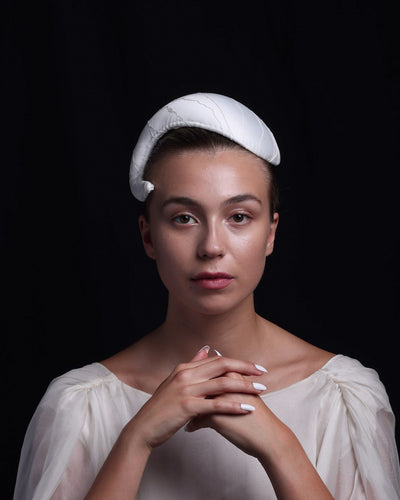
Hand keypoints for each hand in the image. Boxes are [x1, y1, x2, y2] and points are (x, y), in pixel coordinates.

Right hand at [126, 347, 267, 450]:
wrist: (144, 428)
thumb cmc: (161, 408)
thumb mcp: (174, 382)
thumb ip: (192, 365)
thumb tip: (206, 349)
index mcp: (184, 368)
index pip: (217, 360)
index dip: (238, 362)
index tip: (255, 367)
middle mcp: (185, 375)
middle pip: (222, 365)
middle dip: (245, 368)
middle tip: (263, 373)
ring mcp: (186, 390)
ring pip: (222, 383)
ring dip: (244, 386)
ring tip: (261, 390)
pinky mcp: (187, 407)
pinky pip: (216, 404)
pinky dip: (233, 405)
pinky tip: (247, 408)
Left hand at [185, 369, 276, 458]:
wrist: (269, 438)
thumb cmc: (259, 416)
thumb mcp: (247, 392)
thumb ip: (233, 382)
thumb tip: (222, 378)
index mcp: (232, 376)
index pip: (209, 372)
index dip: (200, 380)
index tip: (194, 387)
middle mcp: (224, 385)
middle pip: (199, 384)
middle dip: (189, 392)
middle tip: (184, 399)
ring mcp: (218, 400)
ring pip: (195, 401)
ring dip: (188, 409)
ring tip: (185, 414)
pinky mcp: (216, 417)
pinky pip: (197, 420)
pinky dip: (192, 425)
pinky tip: (190, 428)